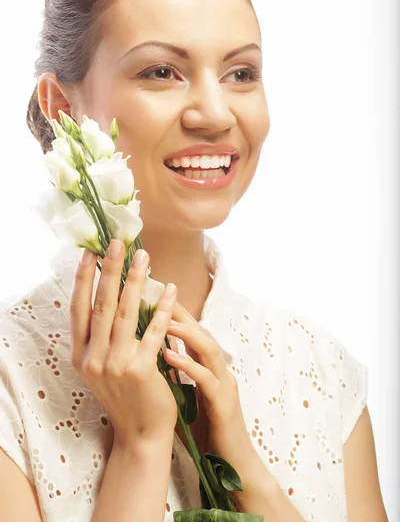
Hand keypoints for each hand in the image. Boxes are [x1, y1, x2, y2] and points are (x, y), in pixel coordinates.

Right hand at [69, 239, 178, 446]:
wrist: (141, 432)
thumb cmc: (125, 395)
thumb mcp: (102, 367)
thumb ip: (101, 337)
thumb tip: (110, 295)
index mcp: (81, 355)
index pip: (79, 309)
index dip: (83, 280)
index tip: (89, 253)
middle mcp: (93, 359)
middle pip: (102, 305)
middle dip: (110, 270)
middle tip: (117, 242)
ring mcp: (115, 365)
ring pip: (126, 313)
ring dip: (136, 282)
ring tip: (144, 257)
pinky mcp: (140, 370)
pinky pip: (154, 332)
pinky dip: (164, 309)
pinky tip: (171, 290)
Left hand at [164, 301, 255, 467]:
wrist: (231, 467)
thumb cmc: (206, 433)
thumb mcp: (186, 399)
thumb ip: (174, 379)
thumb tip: (148, 361)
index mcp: (210, 370)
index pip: (193, 335)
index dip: (176, 315)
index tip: (154, 299)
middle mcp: (220, 372)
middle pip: (203, 334)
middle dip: (182, 314)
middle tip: (159, 297)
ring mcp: (224, 386)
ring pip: (210, 349)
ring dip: (187, 333)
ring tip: (163, 320)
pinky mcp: (224, 405)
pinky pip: (207, 379)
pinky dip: (188, 365)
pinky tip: (169, 355)